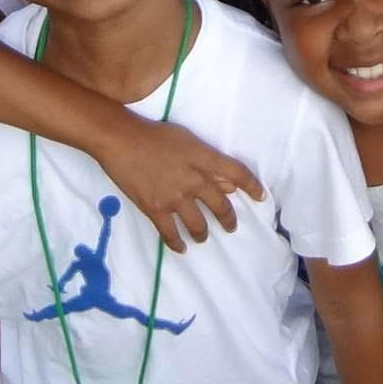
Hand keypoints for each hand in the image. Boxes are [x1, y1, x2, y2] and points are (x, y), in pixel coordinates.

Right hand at [97, 115, 266, 252]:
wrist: (121, 140)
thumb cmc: (155, 135)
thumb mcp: (188, 140)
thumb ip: (209, 162)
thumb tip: (228, 184)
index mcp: (204, 158)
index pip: (237, 173)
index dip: (253, 186)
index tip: (261, 197)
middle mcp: (194, 180)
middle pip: (221, 205)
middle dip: (229, 219)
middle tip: (231, 226)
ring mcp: (174, 197)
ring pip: (198, 225)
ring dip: (203, 234)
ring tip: (203, 238)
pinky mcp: (154, 208)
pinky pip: (170, 233)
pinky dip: (177, 243)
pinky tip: (181, 248)